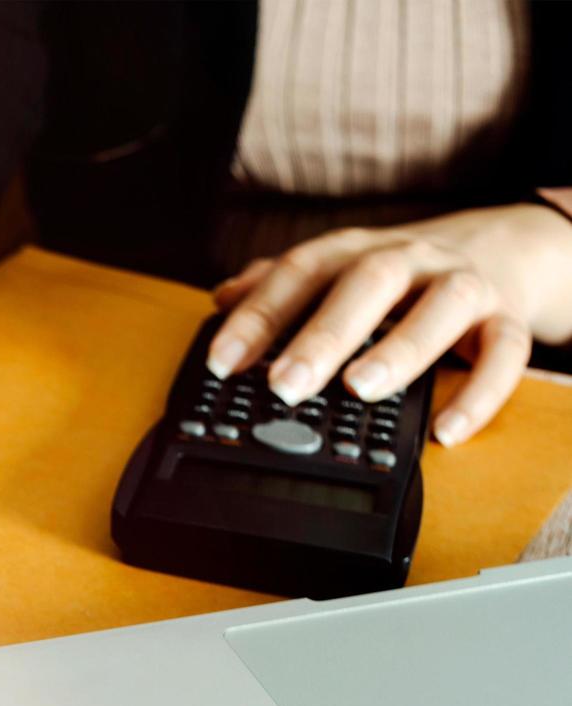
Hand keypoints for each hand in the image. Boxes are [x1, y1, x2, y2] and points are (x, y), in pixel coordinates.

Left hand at [206, 204, 571, 445]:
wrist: (499, 251)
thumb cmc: (400, 275)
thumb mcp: (339, 271)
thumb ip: (281, 287)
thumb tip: (222, 299)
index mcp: (357, 250)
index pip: (301, 271)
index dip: (258, 316)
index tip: (223, 362)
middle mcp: (411, 259)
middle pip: (368, 282)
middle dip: (324, 334)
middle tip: (285, 384)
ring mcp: (464, 285)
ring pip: (441, 308)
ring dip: (400, 350)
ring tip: (359, 390)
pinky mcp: (508, 319)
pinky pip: (505, 354)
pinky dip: (479, 394)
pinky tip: (444, 430)